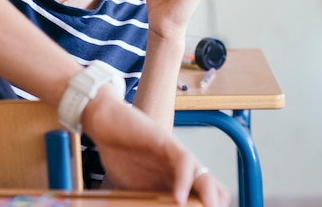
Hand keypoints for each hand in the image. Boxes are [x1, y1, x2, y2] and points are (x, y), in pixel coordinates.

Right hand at [82, 89, 230, 205]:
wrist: (106, 124)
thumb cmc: (119, 154)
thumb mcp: (132, 189)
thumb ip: (144, 204)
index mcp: (178, 183)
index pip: (206, 199)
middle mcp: (184, 171)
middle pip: (215, 192)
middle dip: (213, 206)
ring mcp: (178, 157)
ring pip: (207, 180)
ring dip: (209, 200)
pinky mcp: (167, 143)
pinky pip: (185, 163)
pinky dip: (184, 182)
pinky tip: (177, 199)